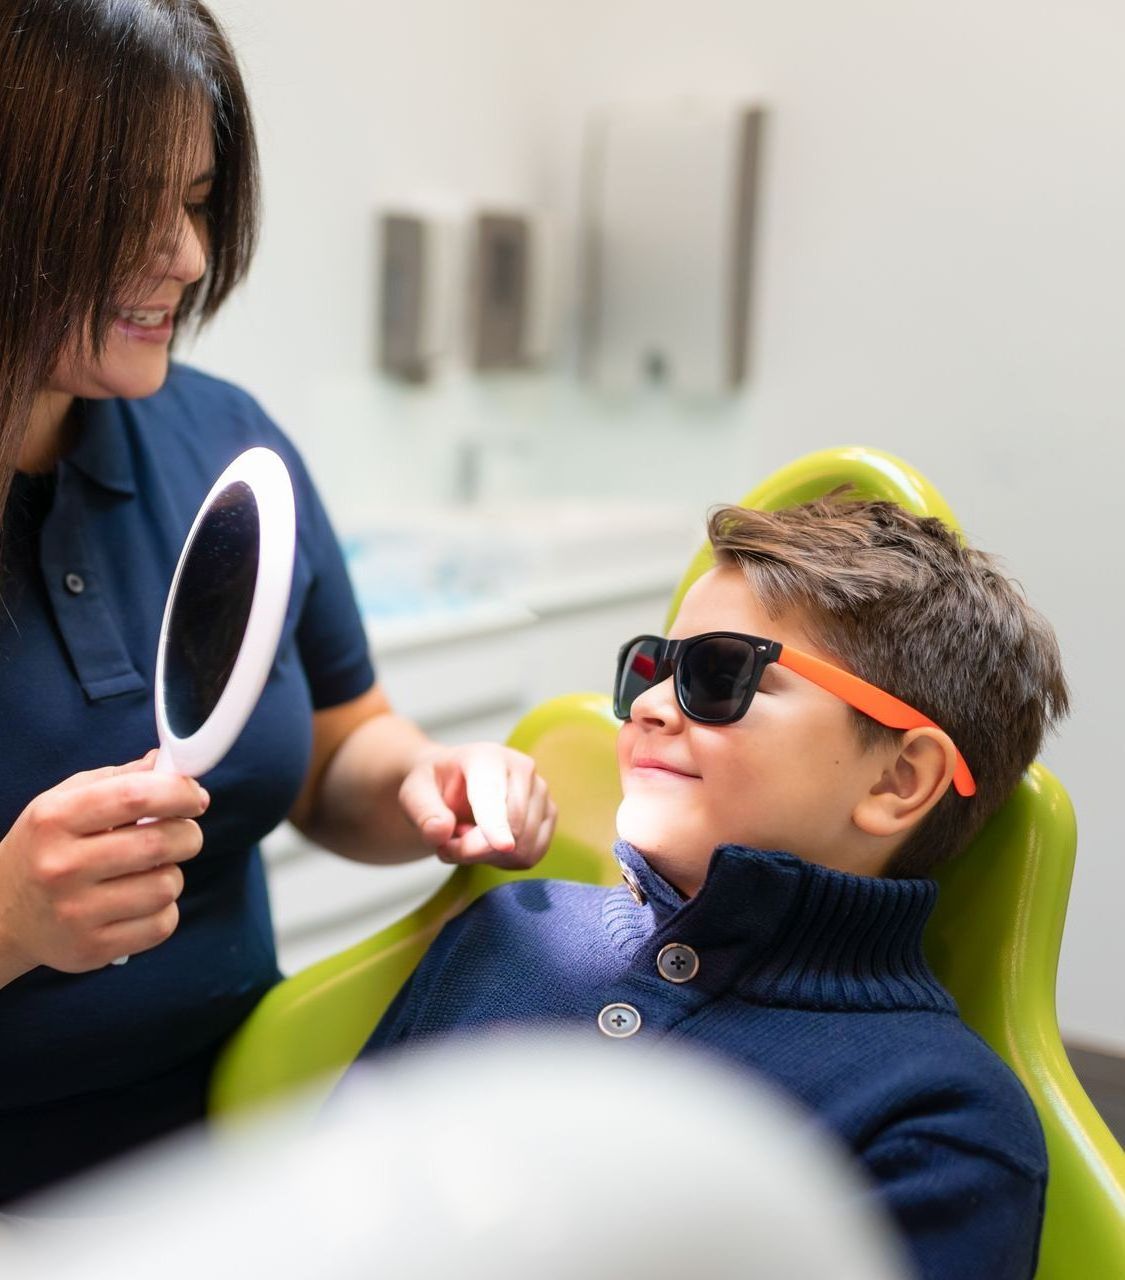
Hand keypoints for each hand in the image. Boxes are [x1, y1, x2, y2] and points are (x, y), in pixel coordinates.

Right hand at [0, 751, 208, 979]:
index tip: (196, 797)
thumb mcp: (64, 801)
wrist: (1, 913)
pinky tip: (142, 901)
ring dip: (173, 874)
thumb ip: (119, 779)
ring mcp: (76, 912)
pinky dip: (165, 911)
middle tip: (183, 835)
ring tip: (152, 871)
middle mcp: (62, 866)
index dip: (179, 793)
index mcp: (55, 819)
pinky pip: (162, 924)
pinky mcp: (92, 948)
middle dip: (188, 834)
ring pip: (166, 886)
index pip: (135, 796)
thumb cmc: (45, 847)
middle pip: (159, 843)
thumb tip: (170, 765)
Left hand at [398, 742, 556, 869]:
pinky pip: (532, 854)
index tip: (503, 846)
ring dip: (488, 856)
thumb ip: (422, 812)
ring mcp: (541, 790)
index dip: (496, 824)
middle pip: (510, 828)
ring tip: (469, 835)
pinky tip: (489, 843)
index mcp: (486, 757)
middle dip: (473, 850)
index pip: (493, 796)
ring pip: (523, 846)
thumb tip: (440, 832)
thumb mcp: (413, 793)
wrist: (454, 782)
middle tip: (446, 844)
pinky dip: (506, 860)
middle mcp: (522, 767)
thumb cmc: (435, 785)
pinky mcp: (549, 813)